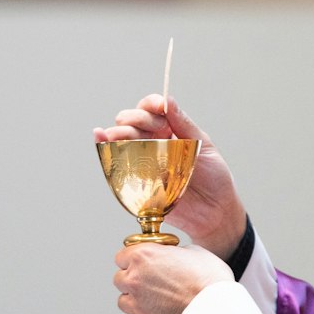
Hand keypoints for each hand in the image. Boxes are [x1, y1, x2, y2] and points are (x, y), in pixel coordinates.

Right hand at [94, 94, 245, 260]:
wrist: (213, 213)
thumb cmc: (214, 179)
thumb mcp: (204, 145)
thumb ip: (184, 124)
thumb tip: (168, 99)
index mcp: (170, 129)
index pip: (152, 109)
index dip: (151, 104)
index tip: (159, 107)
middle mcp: (152, 141)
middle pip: (132, 120)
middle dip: (136, 118)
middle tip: (150, 128)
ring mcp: (141, 159)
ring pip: (120, 136)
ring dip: (119, 131)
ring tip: (125, 135)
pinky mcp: (133, 178)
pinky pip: (114, 159)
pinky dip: (102, 144)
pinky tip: (99, 135)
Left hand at [114, 244, 231, 313]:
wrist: (219, 312)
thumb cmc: (211, 281)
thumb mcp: (194, 253)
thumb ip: (172, 253)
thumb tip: (171, 257)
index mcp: (143, 256)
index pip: (121, 257)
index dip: (134, 260)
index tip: (143, 265)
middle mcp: (134, 279)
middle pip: (119, 279)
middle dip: (133, 280)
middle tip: (152, 283)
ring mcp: (137, 304)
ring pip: (123, 302)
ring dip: (135, 301)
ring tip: (155, 302)